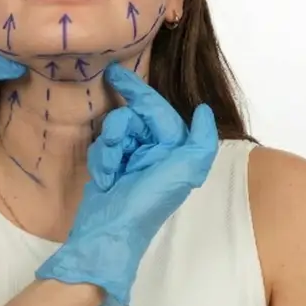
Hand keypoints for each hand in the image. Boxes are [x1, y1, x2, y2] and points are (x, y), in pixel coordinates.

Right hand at [35, 62, 220, 305]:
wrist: (107, 233)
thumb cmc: (147, 204)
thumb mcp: (184, 172)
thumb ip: (201, 141)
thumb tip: (204, 110)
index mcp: (175, 150)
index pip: (156, 109)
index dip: (136, 90)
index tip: (114, 72)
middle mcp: (156, 152)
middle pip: (132, 117)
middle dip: (120, 129)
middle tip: (114, 146)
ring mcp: (132, 159)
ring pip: (114, 130)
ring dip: (109, 149)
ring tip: (111, 172)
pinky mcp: (111, 167)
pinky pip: (102, 147)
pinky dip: (101, 160)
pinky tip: (104, 179)